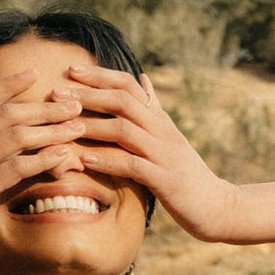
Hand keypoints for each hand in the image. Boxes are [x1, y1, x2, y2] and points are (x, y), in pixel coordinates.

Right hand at [0, 71, 86, 265]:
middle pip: (8, 114)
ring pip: (18, 138)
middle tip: (73, 104)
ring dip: (52, 131)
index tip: (33, 73)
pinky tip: (63, 157)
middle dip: (45, 107)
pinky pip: (17, 169)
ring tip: (77, 127)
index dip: (8, 84)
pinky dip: (43, 160)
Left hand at [60, 64, 237, 239]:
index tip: (70, 69)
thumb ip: (154, 109)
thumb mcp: (170, 137)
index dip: (99, 75)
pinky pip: (133, 166)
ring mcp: (164, 154)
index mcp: (160, 119)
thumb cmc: (188, 174)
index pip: (129, 85)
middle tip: (56, 92)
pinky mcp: (165, 180)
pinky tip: (85, 160)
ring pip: (124, 130)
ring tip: (64, 123)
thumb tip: (143, 78)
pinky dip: (108, 160)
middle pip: (123, 101)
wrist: (218, 205)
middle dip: (88, 94)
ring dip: (92, 125)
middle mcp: (162, 131)